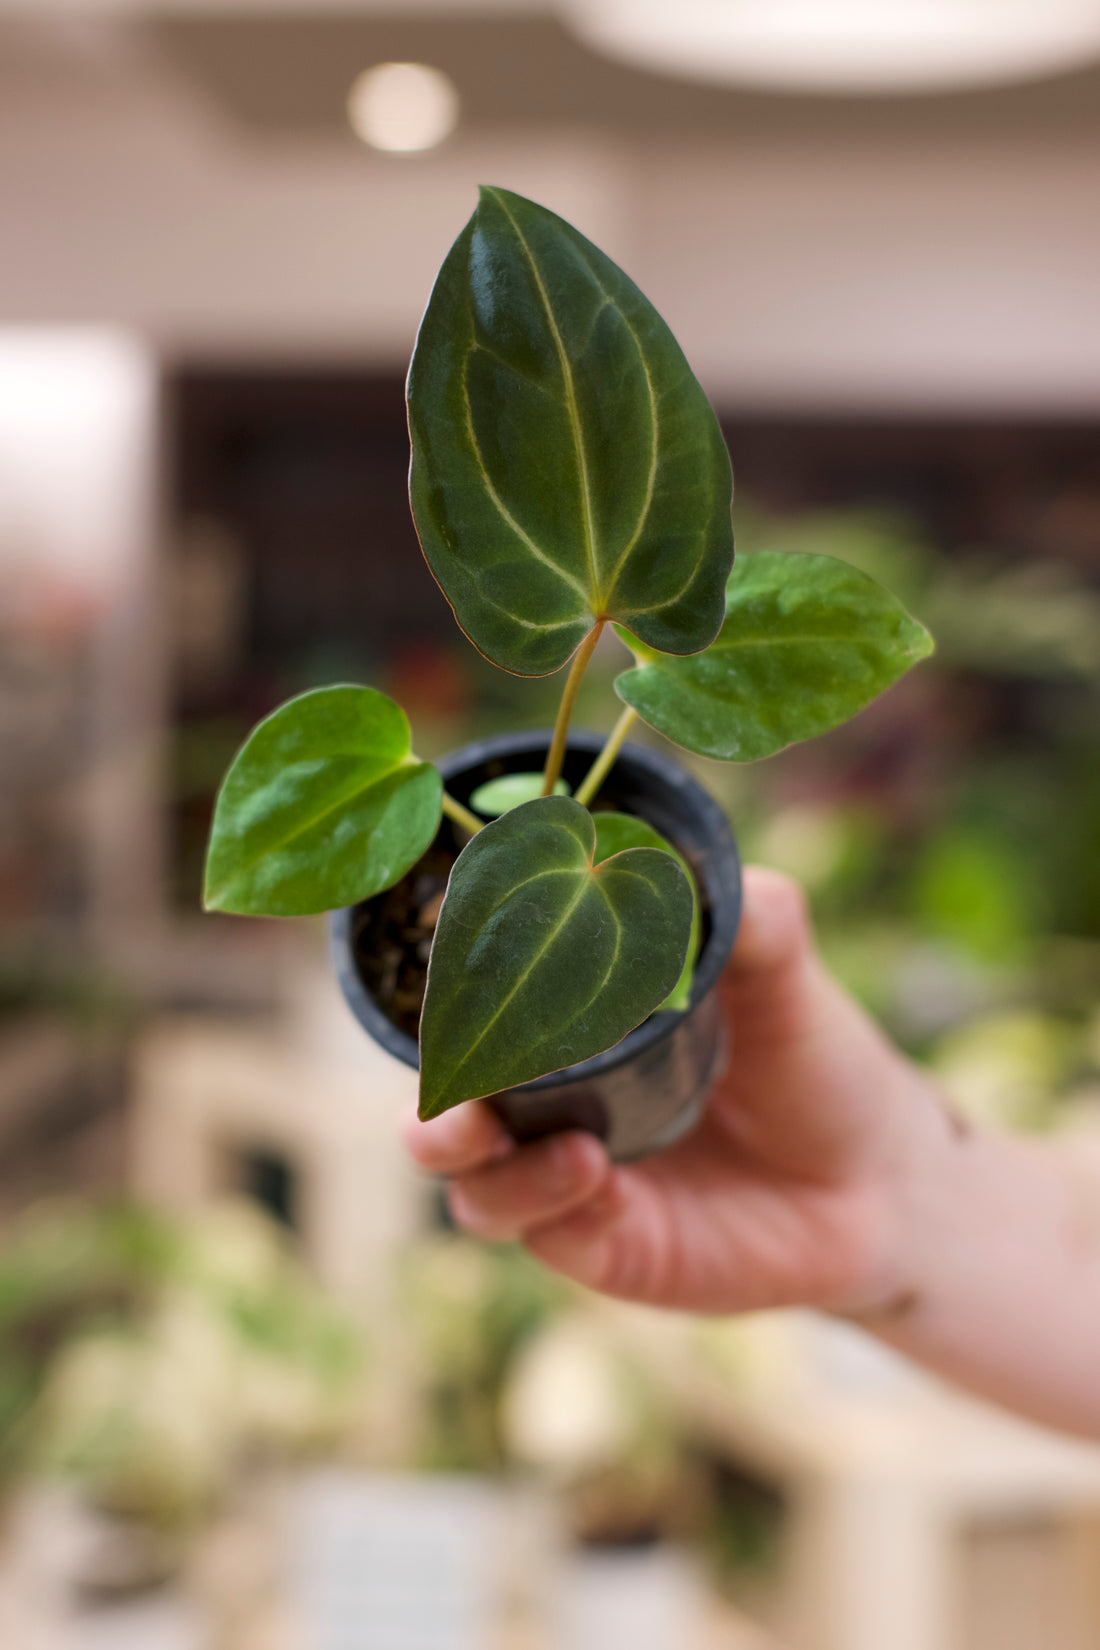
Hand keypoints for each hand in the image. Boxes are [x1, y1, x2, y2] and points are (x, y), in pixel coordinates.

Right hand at [403, 867, 949, 1314]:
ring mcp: (575, 1185)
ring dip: (502, 1175)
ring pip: (478, 1193)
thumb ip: (752, 921)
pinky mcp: (610, 1250)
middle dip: (438, 1112)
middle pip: (444, 1118)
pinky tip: (603, 1182)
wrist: (881, 1178)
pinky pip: (552, 1239)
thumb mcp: (787, 983)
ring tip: (579, 1151)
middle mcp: (555, 1111)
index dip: (446, 1006)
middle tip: (463, 1100)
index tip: (456, 978)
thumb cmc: (816, 1063)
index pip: (474, 1021)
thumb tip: (709, 865)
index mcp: (573, 1033)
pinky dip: (560, 1210)